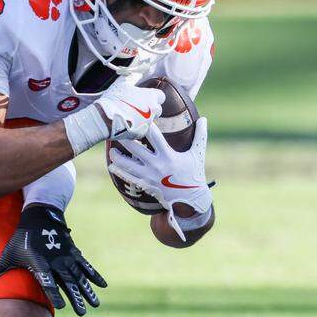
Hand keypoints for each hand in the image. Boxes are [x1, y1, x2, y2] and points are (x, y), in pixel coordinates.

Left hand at [0, 204, 106, 315]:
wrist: (39, 215)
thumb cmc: (21, 238)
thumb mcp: (7, 253)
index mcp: (39, 263)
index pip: (46, 281)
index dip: (53, 293)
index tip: (60, 306)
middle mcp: (55, 261)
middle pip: (67, 282)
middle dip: (75, 297)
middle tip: (82, 313)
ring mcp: (66, 256)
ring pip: (79, 276)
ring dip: (87, 290)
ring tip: (94, 305)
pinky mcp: (74, 252)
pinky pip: (86, 266)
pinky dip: (95, 275)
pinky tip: (103, 286)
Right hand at [93, 78, 166, 141]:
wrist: (105, 117)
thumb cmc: (114, 99)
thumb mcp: (122, 83)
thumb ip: (133, 77)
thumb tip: (137, 71)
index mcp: (150, 97)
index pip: (161, 96)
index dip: (153, 96)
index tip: (145, 97)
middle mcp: (152, 110)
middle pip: (157, 110)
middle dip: (149, 109)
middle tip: (137, 107)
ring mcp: (147, 123)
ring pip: (149, 121)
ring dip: (142, 119)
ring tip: (128, 116)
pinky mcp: (140, 134)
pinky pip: (141, 130)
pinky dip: (135, 128)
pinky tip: (125, 124)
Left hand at [107, 117, 212, 241]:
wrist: (190, 200)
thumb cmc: (194, 175)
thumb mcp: (198, 154)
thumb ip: (200, 136)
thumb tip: (205, 119)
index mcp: (168, 155)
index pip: (154, 137)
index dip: (145, 126)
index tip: (137, 116)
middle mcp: (157, 165)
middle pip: (135, 150)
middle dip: (124, 139)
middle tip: (115, 130)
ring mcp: (149, 176)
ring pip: (128, 165)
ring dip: (118, 157)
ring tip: (111, 149)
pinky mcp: (146, 185)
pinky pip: (129, 178)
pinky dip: (119, 171)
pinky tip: (111, 166)